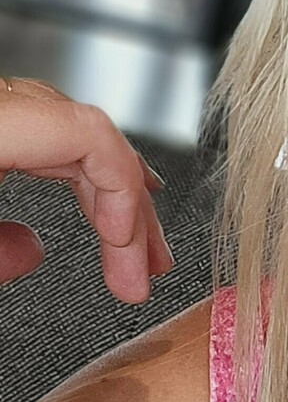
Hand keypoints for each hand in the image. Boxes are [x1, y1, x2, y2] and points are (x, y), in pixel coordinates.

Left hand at [0, 75, 175, 302]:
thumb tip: (28, 251)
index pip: (88, 132)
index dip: (124, 186)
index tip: (125, 242)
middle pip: (86, 138)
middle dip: (127, 206)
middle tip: (144, 268)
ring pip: (69, 135)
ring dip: (106, 193)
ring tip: (131, 245)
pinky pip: (41, 132)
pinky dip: (71, 170)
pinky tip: (90, 200)